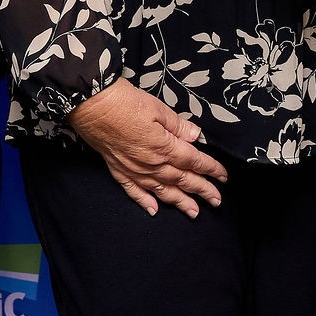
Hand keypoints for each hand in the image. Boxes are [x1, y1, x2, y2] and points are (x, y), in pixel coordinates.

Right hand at [67, 79, 228, 217]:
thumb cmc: (124, 102)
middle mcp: (151, 164)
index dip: (211, 169)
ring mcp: (134, 170)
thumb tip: (195, 136)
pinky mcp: (118, 169)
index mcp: (164, 147)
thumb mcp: (157, 108)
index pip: (194, 161)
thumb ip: (178, 125)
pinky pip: (134, 191)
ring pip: (162, 191)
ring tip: (193, 213)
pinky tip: (153, 210)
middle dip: (202, 191)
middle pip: (182, 180)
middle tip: (217, 202)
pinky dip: (144, 202)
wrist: (91, 105)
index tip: (223, 176)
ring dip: (179, 202)